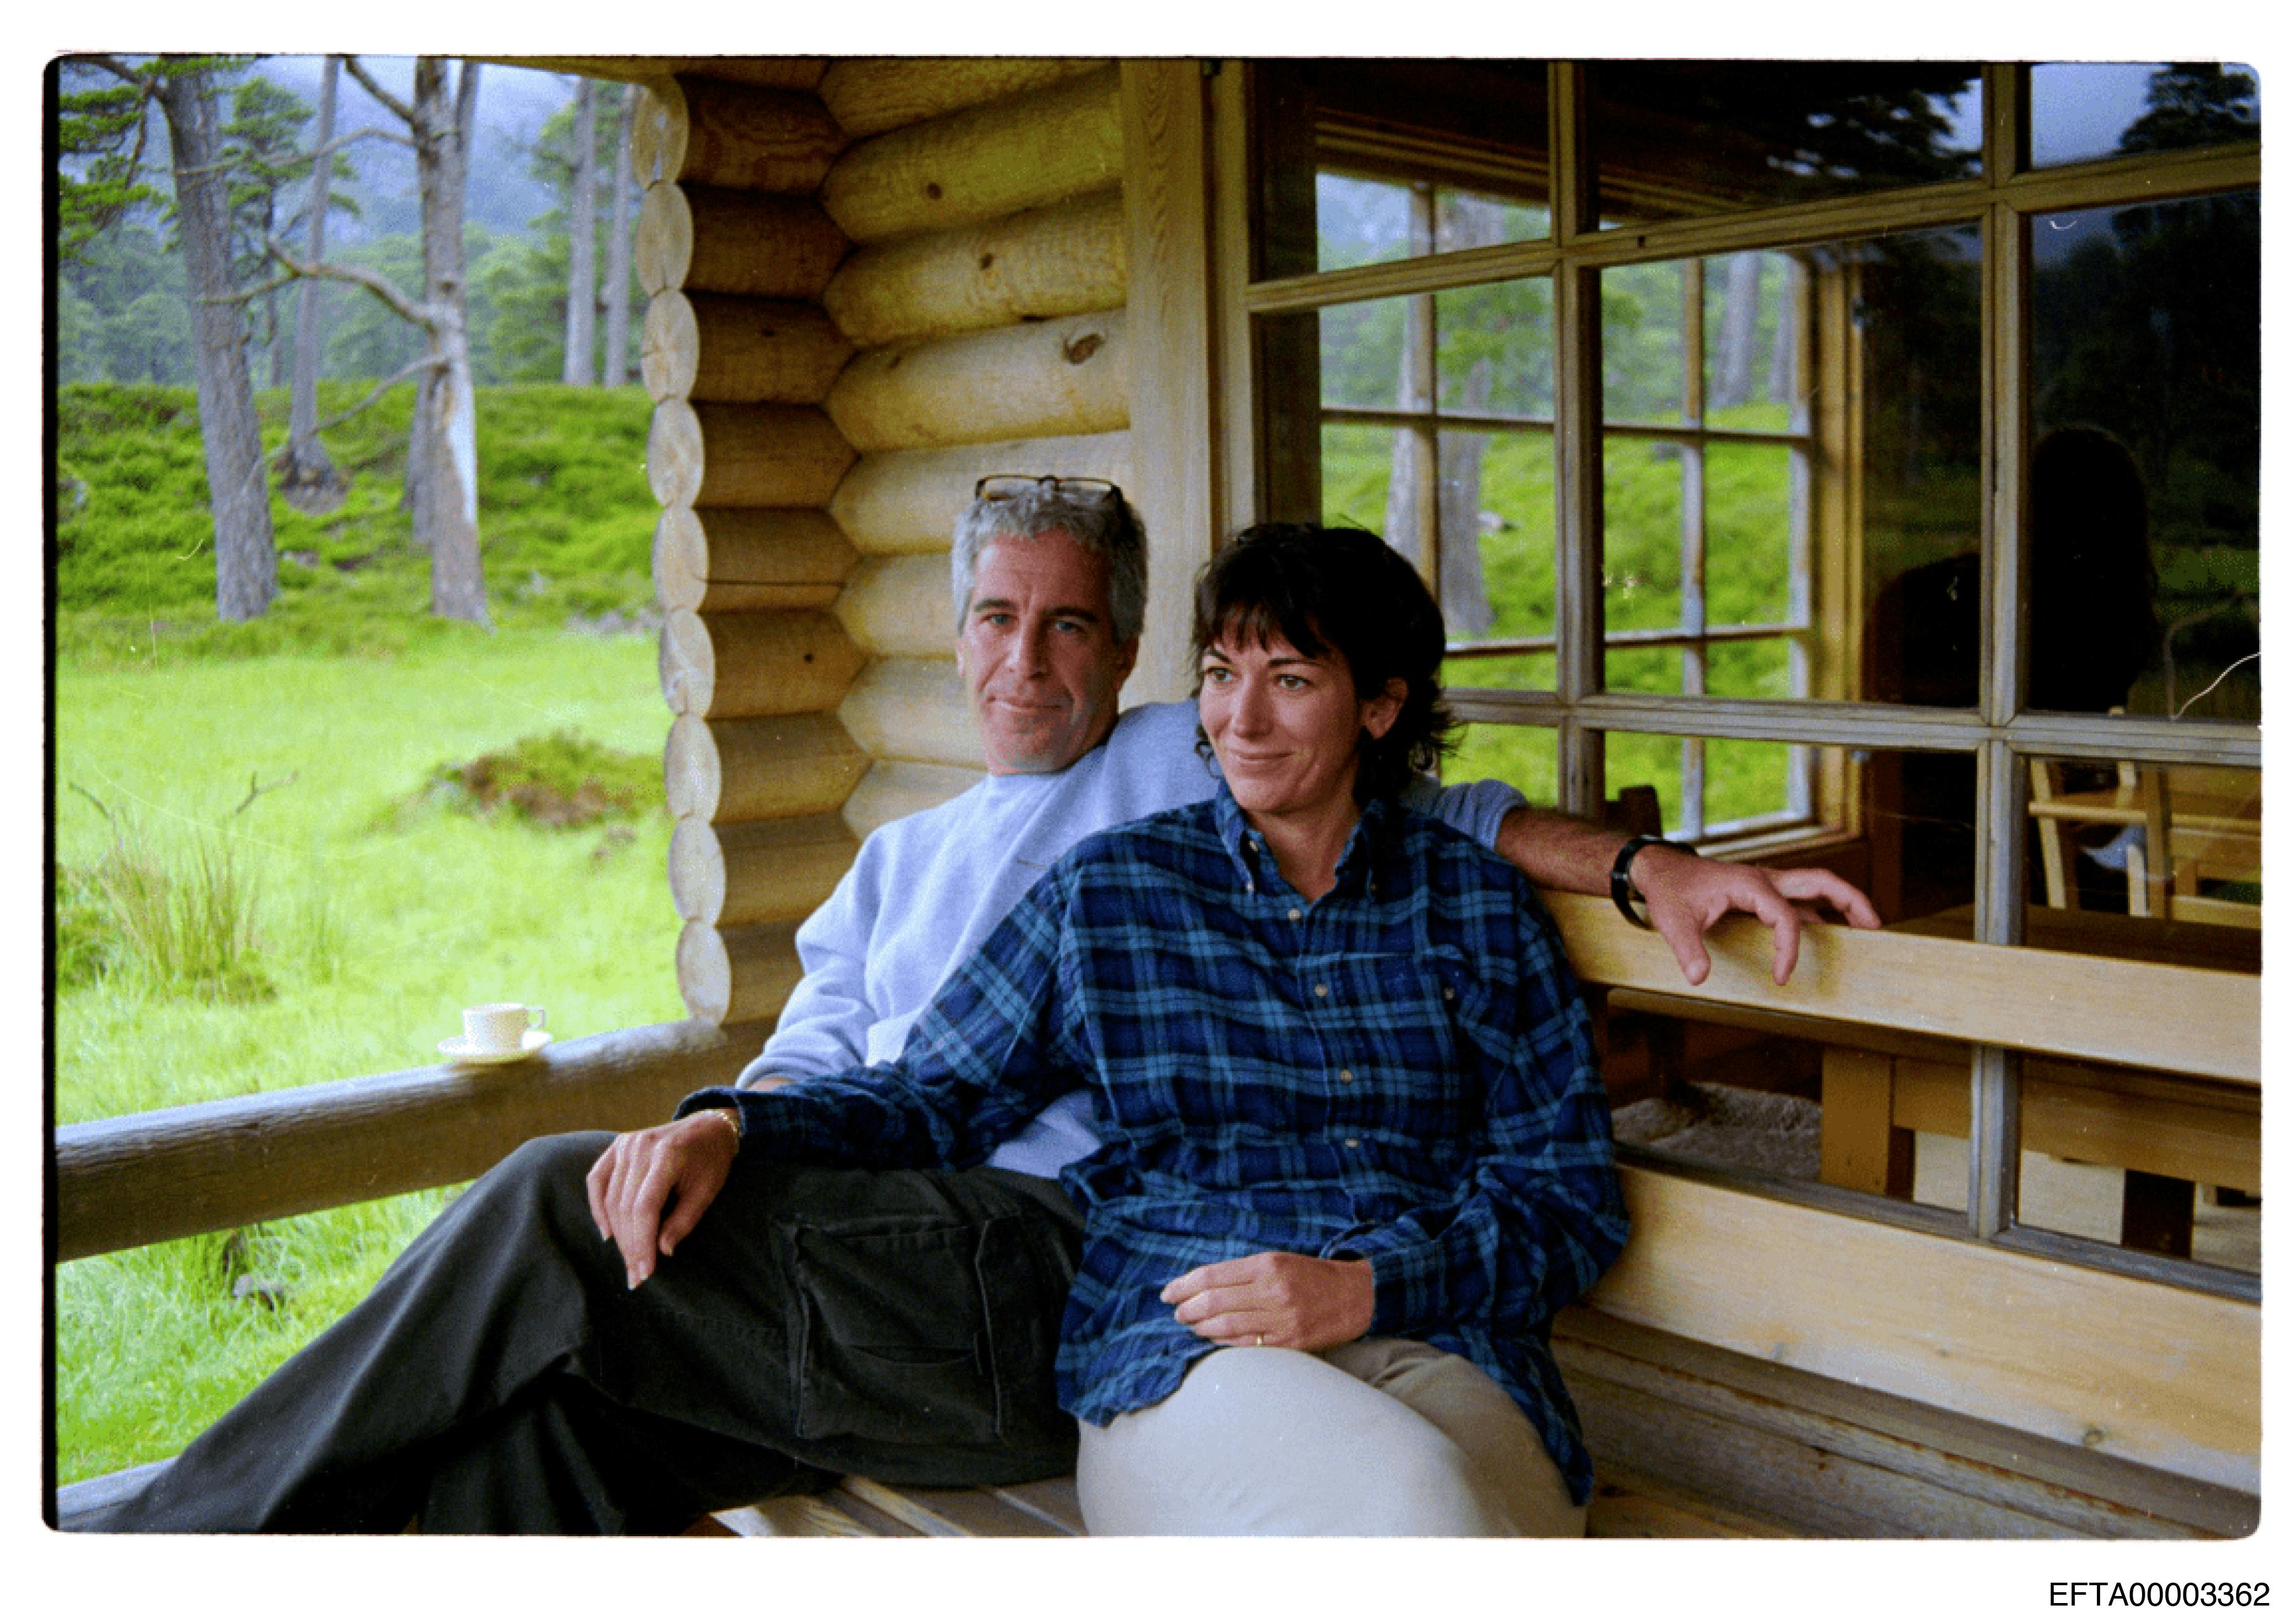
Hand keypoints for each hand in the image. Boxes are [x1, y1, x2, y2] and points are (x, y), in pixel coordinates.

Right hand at [584, 1112, 740, 1289]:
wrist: (708, 1127)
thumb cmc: (712, 1161)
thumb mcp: (707, 1191)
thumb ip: (684, 1221)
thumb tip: (662, 1251)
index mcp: (668, 1155)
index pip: (645, 1208)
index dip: (642, 1242)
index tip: (646, 1272)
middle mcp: (641, 1146)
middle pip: (625, 1206)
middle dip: (630, 1246)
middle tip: (636, 1276)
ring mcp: (626, 1144)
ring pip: (610, 1198)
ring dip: (617, 1234)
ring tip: (627, 1262)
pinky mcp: (617, 1145)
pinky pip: (597, 1180)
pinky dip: (598, 1207)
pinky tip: (607, 1233)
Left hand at [1161, 1251, 1374, 1350]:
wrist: (1356, 1296)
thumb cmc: (1311, 1276)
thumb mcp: (1278, 1261)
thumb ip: (1243, 1272)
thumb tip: (1202, 1286)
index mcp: (1267, 1265)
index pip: (1213, 1275)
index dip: (1184, 1285)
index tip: (1168, 1292)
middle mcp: (1272, 1291)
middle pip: (1214, 1301)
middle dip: (1188, 1308)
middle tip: (1177, 1312)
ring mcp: (1281, 1319)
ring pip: (1226, 1325)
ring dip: (1201, 1327)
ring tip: (1191, 1325)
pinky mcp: (1289, 1342)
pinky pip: (1246, 1345)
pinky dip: (1223, 1342)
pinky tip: (1212, 1338)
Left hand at [1632, 844, 1881, 987]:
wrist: (1660, 870)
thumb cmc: (1669, 890)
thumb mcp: (1673, 920)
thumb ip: (1687, 949)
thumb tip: (1699, 978)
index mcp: (1750, 883)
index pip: (1785, 918)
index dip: (1789, 951)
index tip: (1782, 979)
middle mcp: (1766, 879)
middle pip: (1822, 882)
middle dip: (1852, 902)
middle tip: (1875, 927)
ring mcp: (1767, 885)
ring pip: (1816, 888)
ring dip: (1843, 905)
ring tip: (1867, 930)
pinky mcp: (1763, 893)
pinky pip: (1800, 903)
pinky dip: (1820, 916)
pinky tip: (1828, 936)